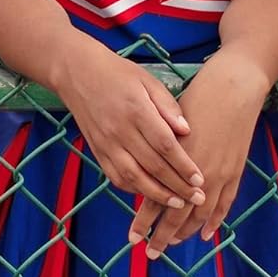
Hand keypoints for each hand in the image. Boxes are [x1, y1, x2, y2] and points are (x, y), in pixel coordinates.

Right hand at [55, 37, 204, 209]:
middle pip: (153, 166)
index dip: (183, 165)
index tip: (200, 179)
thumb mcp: (147, 80)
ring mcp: (106, 143)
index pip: (164, 145)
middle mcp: (120, 130)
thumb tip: (187, 130)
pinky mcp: (97, 151)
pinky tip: (151, 194)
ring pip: (134, 178)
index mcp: (136, 110)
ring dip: (157, 194)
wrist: (77, 73)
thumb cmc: (118, 74)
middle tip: (198, 199)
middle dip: (177, 186)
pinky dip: (134, 189)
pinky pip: (116, 177)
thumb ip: (168, 106)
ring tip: (177, 203)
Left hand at [132, 51, 267, 254]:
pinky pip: (224, 204)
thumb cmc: (196, 98)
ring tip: (171, 244)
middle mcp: (196, 173)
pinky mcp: (234, 172)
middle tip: (149, 253)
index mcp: (174, 160)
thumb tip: (140, 169)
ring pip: (200, 214)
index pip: (156, 198)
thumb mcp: (167, 122)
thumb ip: (156, 149)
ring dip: (186, 232)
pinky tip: (205, 235)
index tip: (133, 237)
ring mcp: (219, 174)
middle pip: (177, 214)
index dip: (145, 220)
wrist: (232, 88)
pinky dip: (214, 221)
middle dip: (162, 235)